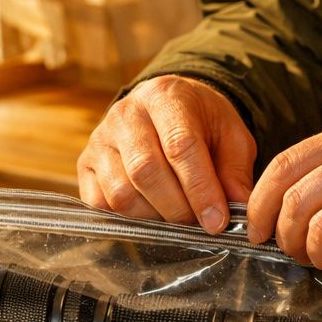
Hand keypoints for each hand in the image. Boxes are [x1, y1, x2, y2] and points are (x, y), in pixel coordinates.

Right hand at [78, 75, 256, 233]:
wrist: (166, 106)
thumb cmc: (201, 123)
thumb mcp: (230, 135)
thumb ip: (235, 170)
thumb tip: (237, 207)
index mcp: (165, 96)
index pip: (179, 145)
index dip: (200, 189)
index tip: (217, 221)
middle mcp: (126, 114)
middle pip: (146, 171)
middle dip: (178, 209)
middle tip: (199, 225)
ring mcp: (100, 139)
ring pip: (121, 192)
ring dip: (154, 217)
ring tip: (177, 218)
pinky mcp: (85, 163)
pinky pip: (100, 203)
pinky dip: (128, 219)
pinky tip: (152, 214)